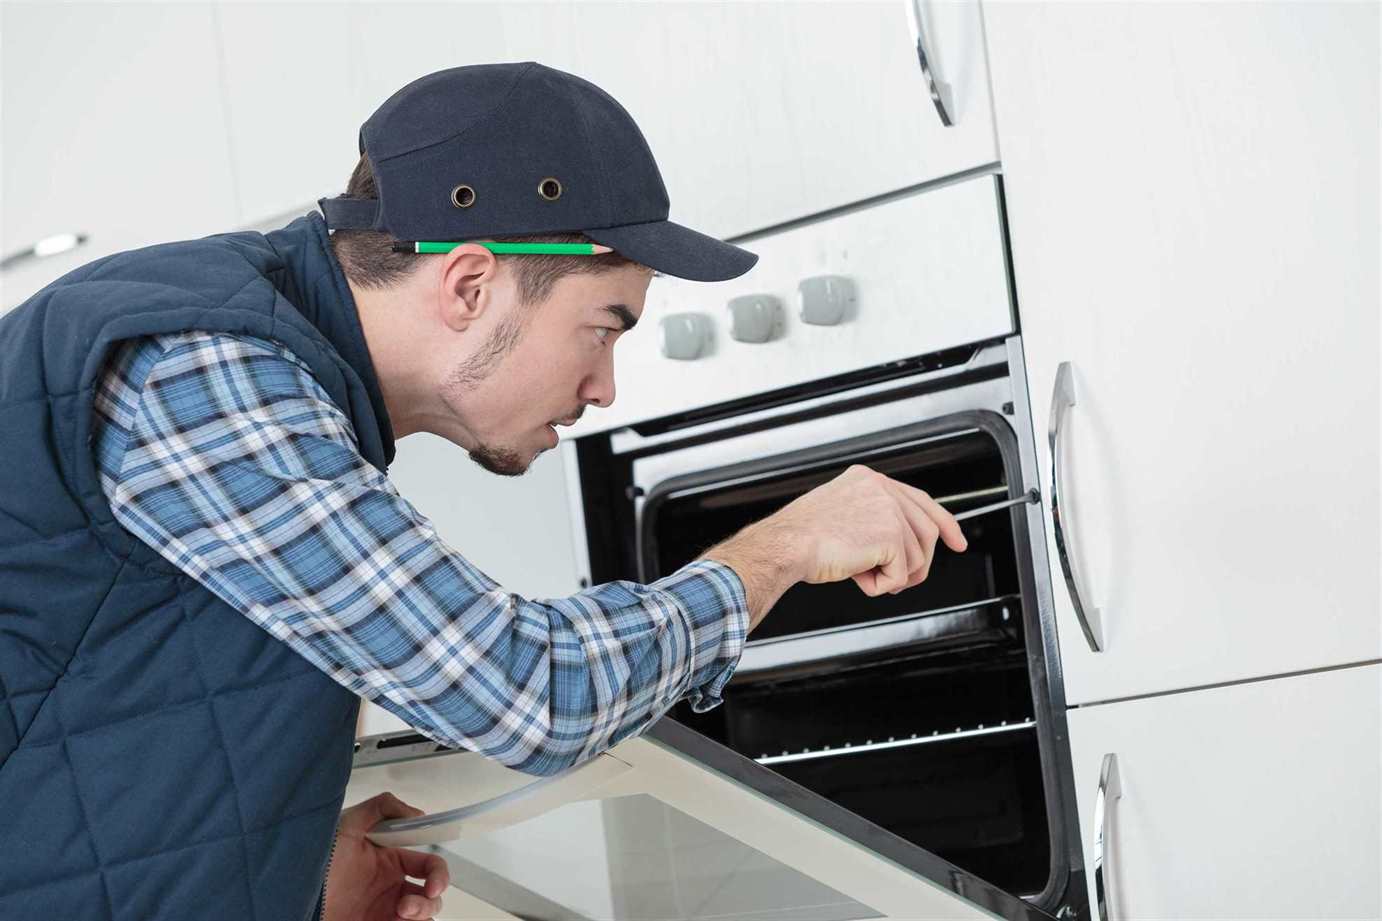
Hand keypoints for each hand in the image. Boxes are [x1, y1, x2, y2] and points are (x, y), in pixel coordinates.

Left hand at [323, 792, 449, 920]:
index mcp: (389, 861)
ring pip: (424, 915)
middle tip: (409, 906)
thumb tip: (416, 813)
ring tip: (401, 917)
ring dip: (422, 915)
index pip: (428, 864)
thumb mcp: (346, 827)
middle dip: (430, 900)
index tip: (433, 883)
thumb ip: (380, 808)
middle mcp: (390, 887)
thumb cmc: (316, 866)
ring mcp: (384, 911)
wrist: (293, 900)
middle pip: (431, 894)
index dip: (438, 872)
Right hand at [702, 465, 967, 629]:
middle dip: (921, 563)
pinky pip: (901, 573)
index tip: (956, 540)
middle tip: (902, 581)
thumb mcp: (839, 513)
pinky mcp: (890, 534)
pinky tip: (860, 578)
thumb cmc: (800, 536)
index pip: (919, 499)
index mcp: (867, 479)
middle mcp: (881, 488)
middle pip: (926, 530)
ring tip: (868, 577)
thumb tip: (894, 547)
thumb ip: (869, 519)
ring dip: (895, 576)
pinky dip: (882, 585)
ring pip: (917, 556)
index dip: (944, 523)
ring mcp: (888, 509)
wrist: (786, 544)